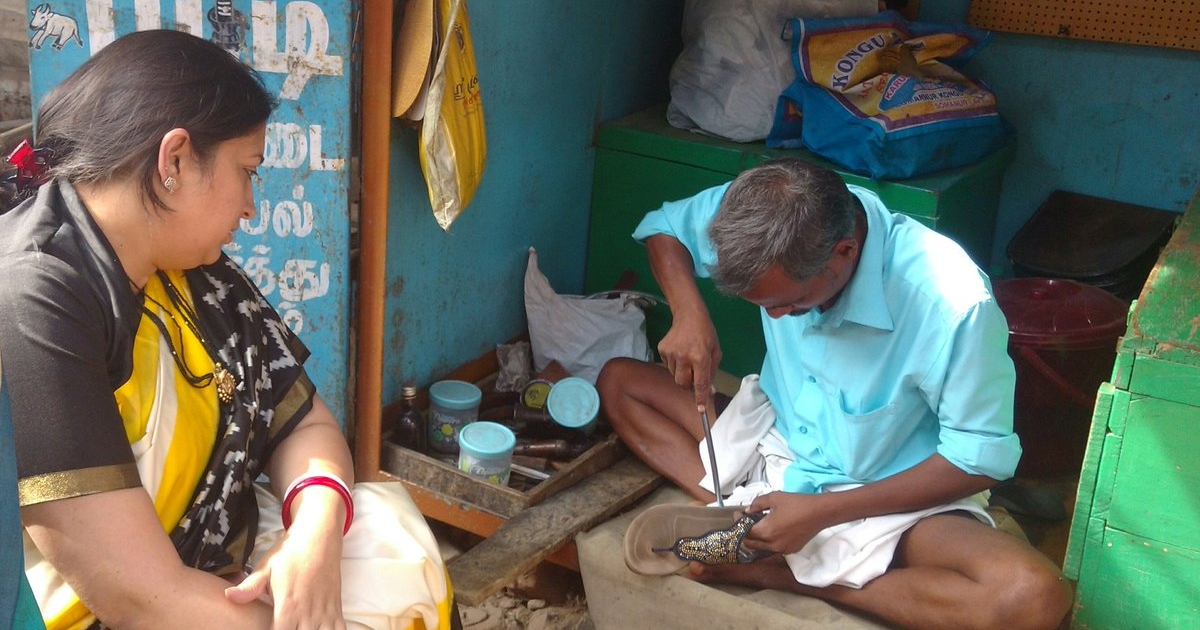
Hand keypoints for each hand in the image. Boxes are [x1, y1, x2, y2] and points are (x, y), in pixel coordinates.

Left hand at [225, 519, 345, 629]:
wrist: (319, 534)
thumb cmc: (290, 552)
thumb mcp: (266, 566)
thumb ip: (249, 586)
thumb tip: (228, 596)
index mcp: (289, 605)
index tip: (265, 628)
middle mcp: (309, 611)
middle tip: (284, 626)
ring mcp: (325, 610)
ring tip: (300, 628)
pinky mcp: (336, 606)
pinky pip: (340, 629)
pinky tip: (319, 629)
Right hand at [657, 310, 721, 405]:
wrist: (688, 315)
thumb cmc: (706, 334)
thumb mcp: (715, 352)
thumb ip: (712, 372)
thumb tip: (708, 392)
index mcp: (701, 357)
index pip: (700, 383)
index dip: (700, 398)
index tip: (700, 410)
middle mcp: (684, 357)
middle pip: (683, 384)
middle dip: (688, 385)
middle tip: (694, 376)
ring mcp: (671, 353)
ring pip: (674, 375)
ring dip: (682, 372)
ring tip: (687, 358)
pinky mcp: (662, 350)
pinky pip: (668, 365)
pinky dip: (674, 363)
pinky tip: (680, 351)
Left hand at [741, 491, 833, 554]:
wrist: (820, 512)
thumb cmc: (797, 503)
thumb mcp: (774, 498)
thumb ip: (757, 504)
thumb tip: (748, 511)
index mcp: (766, 531)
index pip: (745, 531)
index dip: (739, 522)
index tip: (738, 514)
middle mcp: (772, 544)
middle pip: (751, 543)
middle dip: (745, 533)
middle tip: (745, 521)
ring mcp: (782, 549)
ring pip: (762, 548)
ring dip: (756, 539)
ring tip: (758, 525)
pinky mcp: (791, 550)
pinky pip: (774, 549)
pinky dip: (769, 542)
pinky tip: (772, 531)